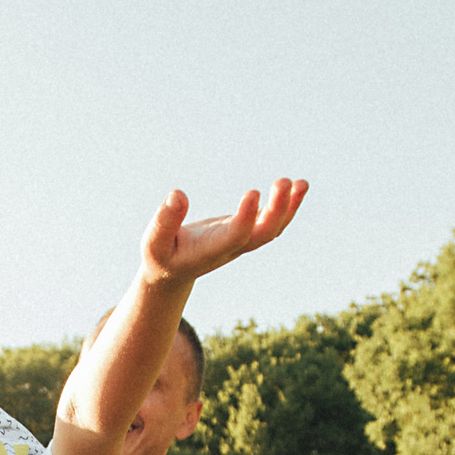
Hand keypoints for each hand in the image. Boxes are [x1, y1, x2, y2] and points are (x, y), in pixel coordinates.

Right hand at [140, 179, 307, 284]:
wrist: (172, 273)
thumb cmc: (161, 256)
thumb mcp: (153, 242)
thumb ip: (163, 221)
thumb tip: (177, 195)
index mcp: (212, 250)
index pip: (236, 235)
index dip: (247, 216)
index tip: (253, 192)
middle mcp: (233, 247)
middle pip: (263, 233)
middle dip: (277, 210)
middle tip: (284, 182)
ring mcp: (242, 240)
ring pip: (273, 228)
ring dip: (289, 207)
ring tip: (301, 183)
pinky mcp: (244, 231)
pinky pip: (271, 221)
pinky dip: (286, 205)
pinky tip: (296, 186)